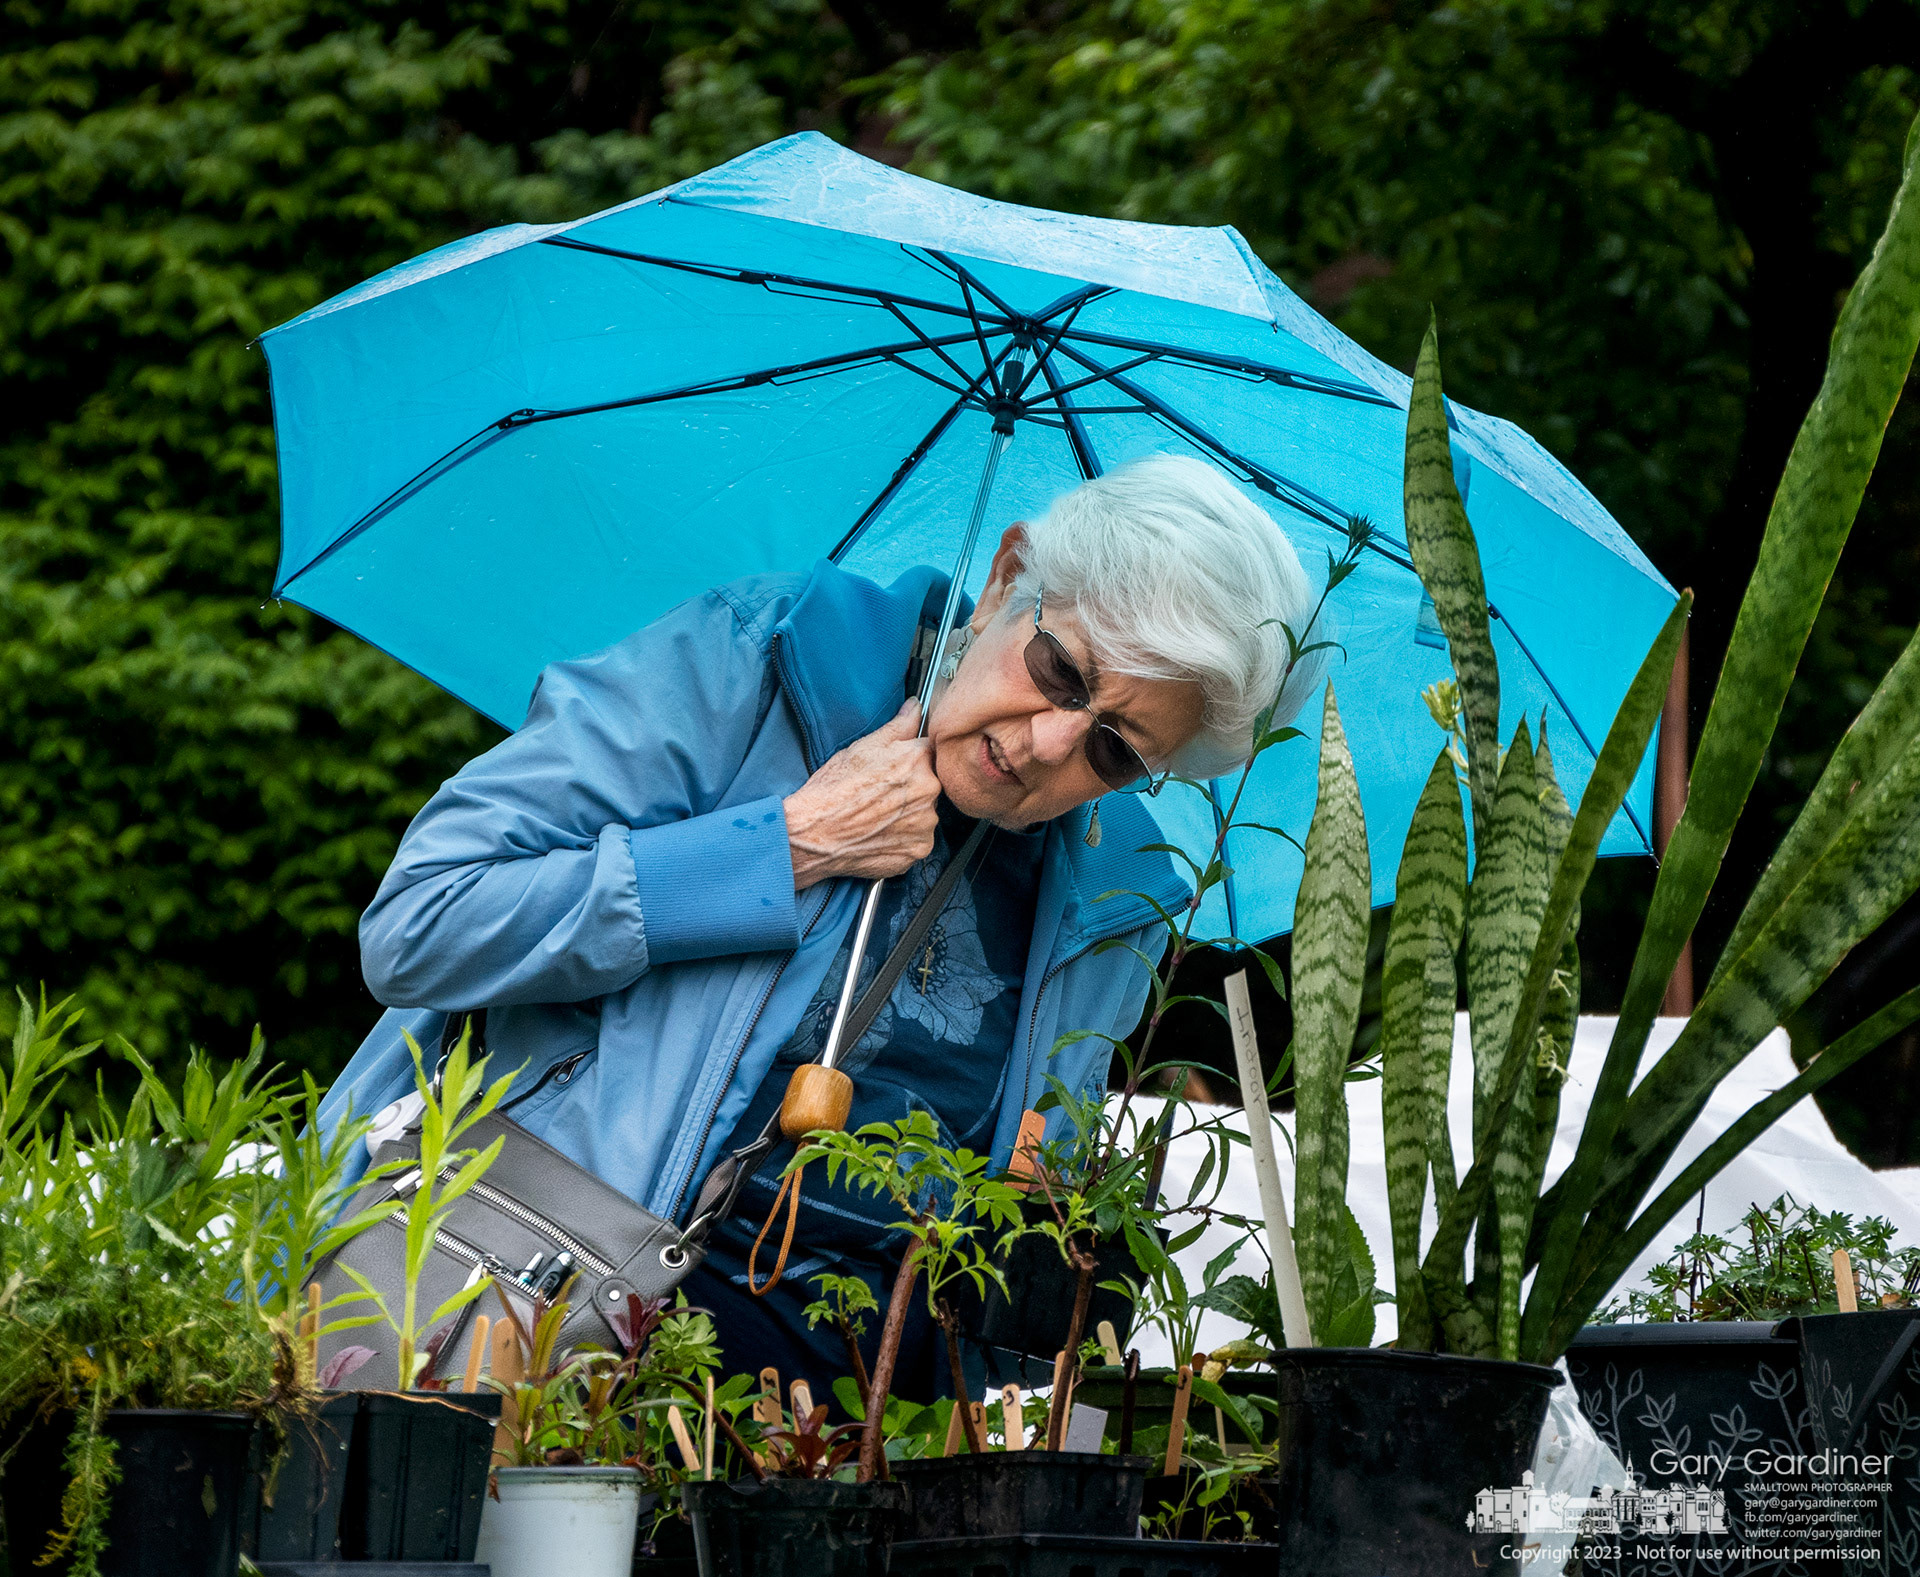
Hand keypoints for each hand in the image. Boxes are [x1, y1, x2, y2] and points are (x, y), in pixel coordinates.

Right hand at [784, 699, 939, 890]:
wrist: (815, 834)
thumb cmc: (833, 790)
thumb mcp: (862, 748)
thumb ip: (898, 726)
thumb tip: (915, 707)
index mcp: (918, 759)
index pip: (929, 752)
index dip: (910, 760)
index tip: (895, 769)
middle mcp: (929, 790)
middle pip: (930, 783)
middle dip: (911, 787)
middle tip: (880, 794)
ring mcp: (926, 823)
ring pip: (925, 813)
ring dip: (909, 813)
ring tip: (878, 815)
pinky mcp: (920, 849)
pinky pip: (919, 839)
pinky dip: (904, 837)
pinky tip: (881, 832)